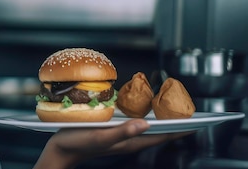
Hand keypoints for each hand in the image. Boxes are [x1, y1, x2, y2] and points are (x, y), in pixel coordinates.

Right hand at [32, 118, 191, 168]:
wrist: (60, 148)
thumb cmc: (77, 142)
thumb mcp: (99, 135)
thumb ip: (122, 131)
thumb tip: (147, 124)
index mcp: (129, 142)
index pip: (162, 136)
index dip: (180, 129)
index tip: (197, 122)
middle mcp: (129, 139)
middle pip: (158, 131)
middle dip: (175, 122)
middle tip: (190, 111)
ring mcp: (121, 136)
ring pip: (147, 126)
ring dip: (161, 117)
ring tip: (174, 108)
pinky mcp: (112, 131)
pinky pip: (134, 122)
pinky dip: (143, 114)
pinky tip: (143, 107)